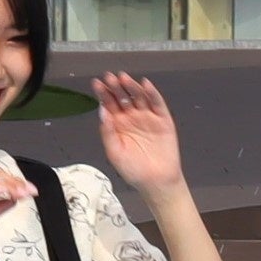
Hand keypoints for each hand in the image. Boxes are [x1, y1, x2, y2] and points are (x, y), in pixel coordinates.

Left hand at [92, 72, 186, 197]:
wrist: (156, 182)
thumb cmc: (133, 170)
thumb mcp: (114, 153)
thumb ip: (107, 132)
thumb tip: (102, 111)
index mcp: (118, 124)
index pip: (109, 104)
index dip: (103, 93)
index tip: (97, 84)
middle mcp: (132, 117)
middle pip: (122, 97)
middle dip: (115, 87)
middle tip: (109, 78)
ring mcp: (148, 117)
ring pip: (139, 97)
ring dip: (131, 86)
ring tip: (123, 78)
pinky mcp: (163, 120)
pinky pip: (157, 104)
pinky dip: (152, 93)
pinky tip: (145, 84)